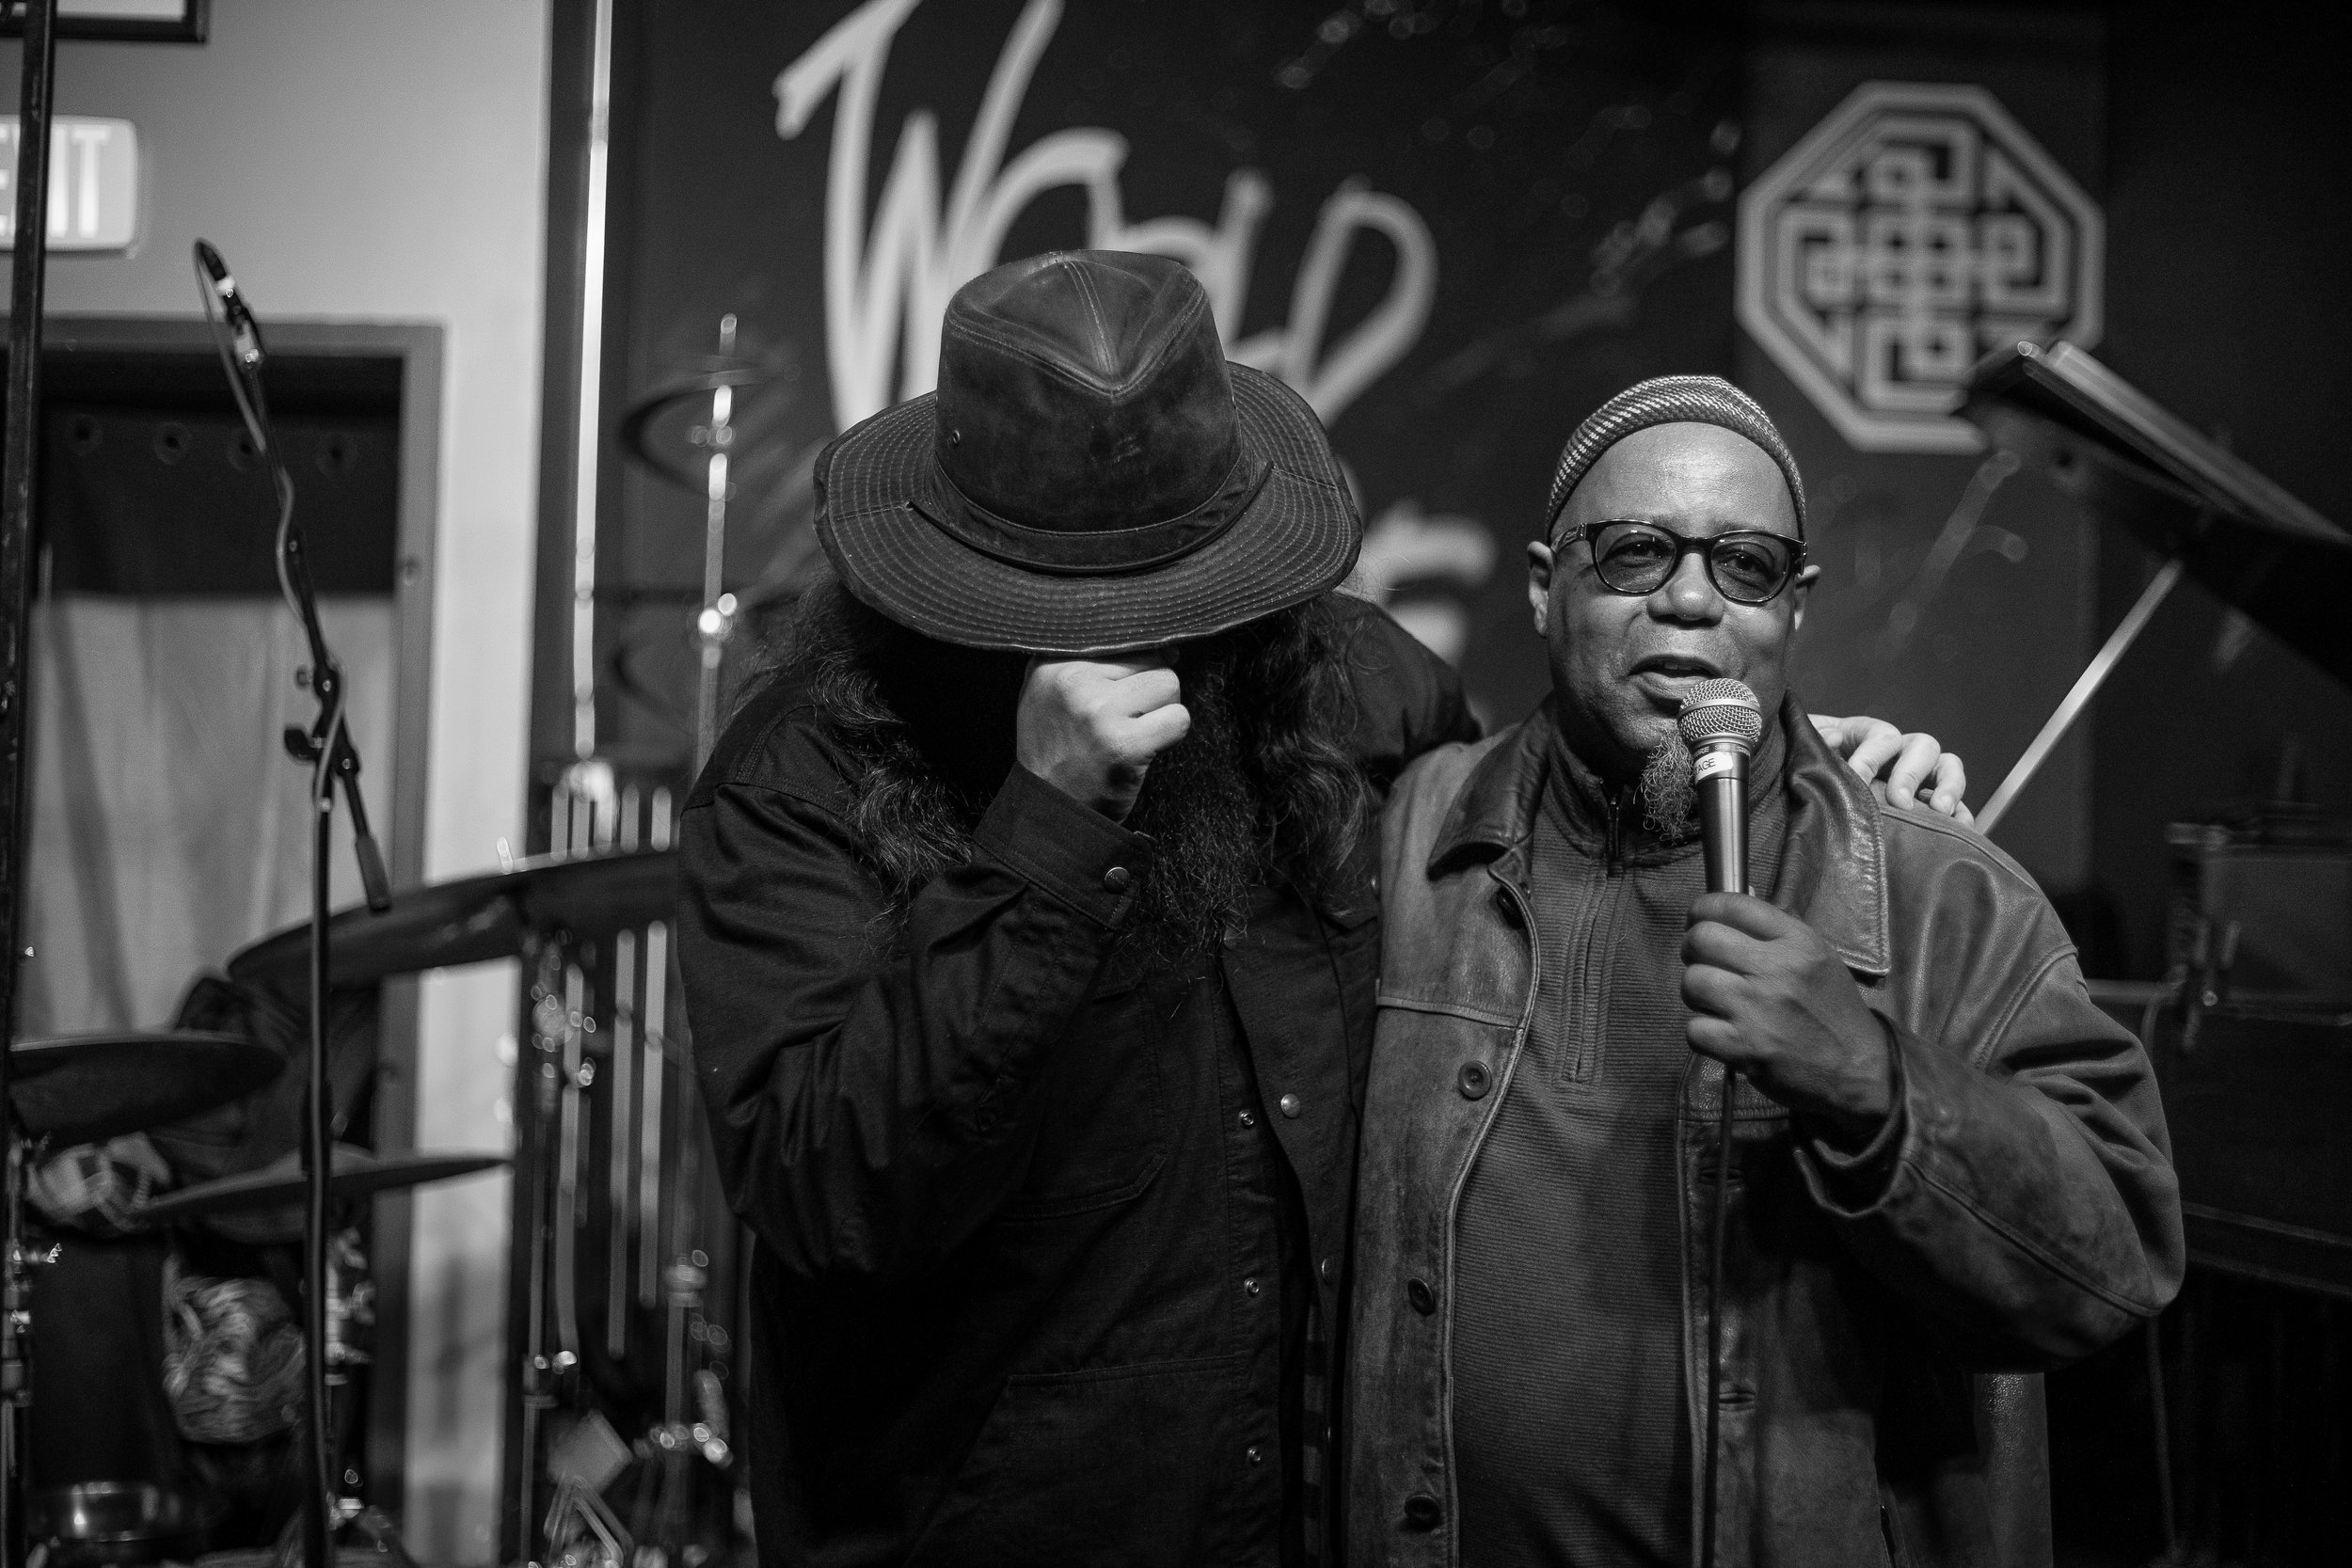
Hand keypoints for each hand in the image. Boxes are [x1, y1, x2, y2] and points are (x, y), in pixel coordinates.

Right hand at [1016, 654, 1188, 821]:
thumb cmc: (1058, 748)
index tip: (1131, 685)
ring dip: (1162, 710)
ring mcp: (1099, 712)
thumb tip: (1164, 644)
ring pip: (1169, 683)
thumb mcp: (1049, 692)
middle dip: (1147, 690)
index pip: (1121, 638)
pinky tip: (1144, 749)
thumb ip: (1089, 659)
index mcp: (1053, 663)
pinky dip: (1171, 735)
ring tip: (1134, 732)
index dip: (1138, 660)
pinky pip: (1178, 719)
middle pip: (1149, 657)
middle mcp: (1073, 682)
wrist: (1050, 811)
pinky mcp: (1124, 745)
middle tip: (1124, 720)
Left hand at [1682, 892, 1894, 1142]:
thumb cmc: (1832, 1011)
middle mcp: (1777, 970)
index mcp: (1798, 941)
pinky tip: (1722, 1034)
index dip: (1703, 909)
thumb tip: (1723, 912)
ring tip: (1715, 1002)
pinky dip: (1702, 1033)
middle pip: (1701, 939)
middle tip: (1704, 963)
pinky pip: (1694, 1028)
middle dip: (1693, 950)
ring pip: (1692, 982)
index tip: (1698, 921)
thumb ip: (1775, 934)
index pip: (1733, 904)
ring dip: (1696, 993)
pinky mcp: (1744, 1048)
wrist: (1859, 1070)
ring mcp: (1758, 1009)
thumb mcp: (1818, 957)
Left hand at [1810, 714, 1971, 824]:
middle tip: (1898, 801)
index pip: (1881, 735)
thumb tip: (1834, 740)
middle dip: (1910, 773)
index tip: (1857, 777)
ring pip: (1948, 767)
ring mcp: (1918, 777)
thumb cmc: (1808, 766)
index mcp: (1868, 735)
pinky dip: (1962, 816)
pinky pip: (1958, 805)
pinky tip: (1960, 831)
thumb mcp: (1805, 748)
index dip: (1871, 755)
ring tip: (1940, 811)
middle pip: (1922, 746)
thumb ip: (1815, 739)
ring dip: (1949, 787)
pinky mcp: (1929, 805)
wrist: (1808, 795)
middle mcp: (1898, 752)